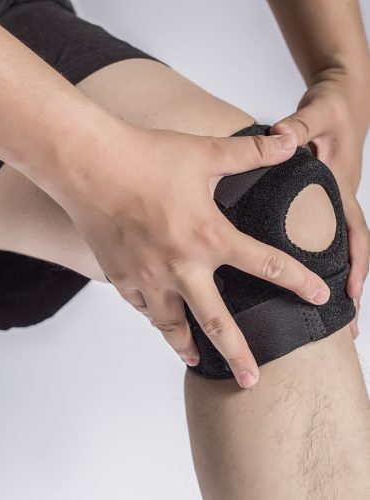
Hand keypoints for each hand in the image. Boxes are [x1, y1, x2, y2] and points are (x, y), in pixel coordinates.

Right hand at [61, 122, 330, 387]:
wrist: (89, 165)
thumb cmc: (145, 157)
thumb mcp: (203, 152)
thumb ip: (249, 152)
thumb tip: (287, 141)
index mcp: (208, 237)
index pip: (266, 265)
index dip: (298, 281)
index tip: (319, 298)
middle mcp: (181, 266)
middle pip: (216, 322)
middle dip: (238, 354)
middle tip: (252, 380)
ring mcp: (147, 277)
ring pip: (170, 325)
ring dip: (185, 346)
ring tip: (195, 359)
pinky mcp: (119, 276)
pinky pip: (140, 306)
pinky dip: (152, 315)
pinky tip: (156, 317)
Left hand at [271, 68, 369, 338]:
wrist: (340, 97)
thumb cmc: (334, 108)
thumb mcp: (318, 114)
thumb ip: (300, 127)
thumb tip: (282, 137)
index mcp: (342, 190)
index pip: (355, 235)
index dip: (356, 267)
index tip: (351, 298)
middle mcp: (335, 203)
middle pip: (344, 253)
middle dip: (345, 288)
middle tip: (339, 328)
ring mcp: (325, 203)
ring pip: (328, 248)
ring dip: (324, 279)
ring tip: (314, 315)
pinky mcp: (312, 200)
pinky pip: (312, 234)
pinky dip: (306, 257)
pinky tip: (287, 275)